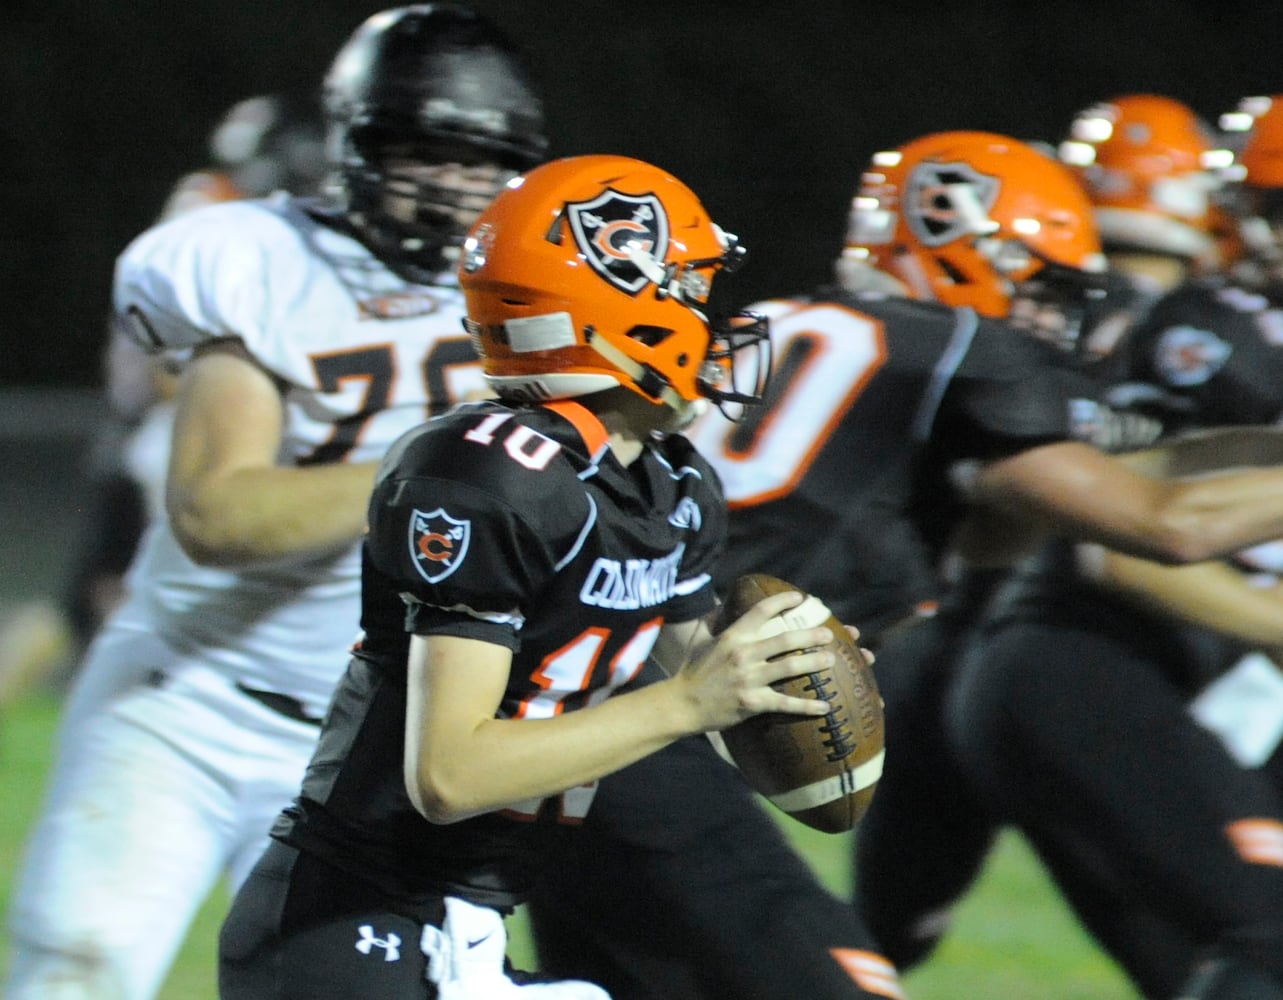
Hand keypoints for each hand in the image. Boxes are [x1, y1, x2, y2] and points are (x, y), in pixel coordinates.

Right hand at [674, 590, 835, 731]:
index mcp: (732, 636)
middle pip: (785, 639)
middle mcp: (743, 654)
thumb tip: (724, 602)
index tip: (800, 598)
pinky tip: (825, 706)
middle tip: (829, 633)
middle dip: (810, 634)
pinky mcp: (753, 702)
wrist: (681, 704)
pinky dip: (807, 705)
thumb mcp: (700, 638)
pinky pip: (785, 703)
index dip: (783, 601)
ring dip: (814, 662)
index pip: (762, 611)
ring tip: (832, 659)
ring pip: (790, 667)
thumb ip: (714, 619)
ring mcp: (749, 679)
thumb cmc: (691, 670)